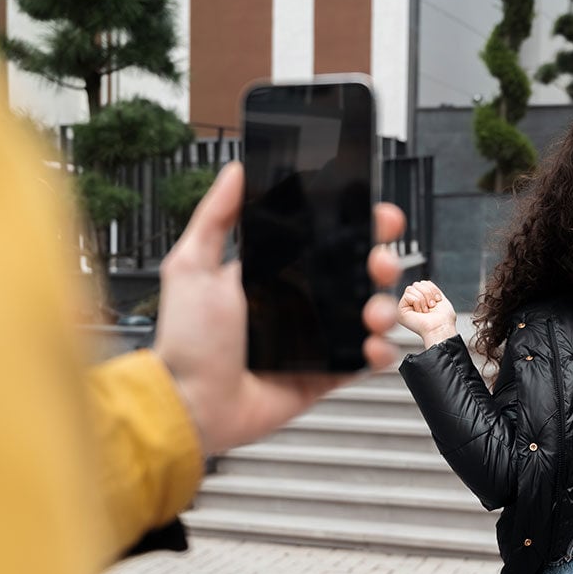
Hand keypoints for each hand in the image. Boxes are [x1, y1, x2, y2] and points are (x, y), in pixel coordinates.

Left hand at [153, 162, 403, 454]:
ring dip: (385, 306)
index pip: (329, 240)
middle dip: (382, 261)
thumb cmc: (187, 341)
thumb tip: (235, 172)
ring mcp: (318, 339)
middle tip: (378, 262)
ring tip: (372, 312)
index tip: (375, 214)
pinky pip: (365, 360)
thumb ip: (215, 217)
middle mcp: (303, 302)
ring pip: (371, 313)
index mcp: (278, 272)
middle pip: (360, 273)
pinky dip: (378, 352)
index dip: (358, 225)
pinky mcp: (327, 374)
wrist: (191, 401)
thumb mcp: (192, 267)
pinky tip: (369, 346)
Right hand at [397, 279, 457, 348]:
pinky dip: (418, 302)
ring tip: (426, 310)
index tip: (437, 300)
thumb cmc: (443, 318)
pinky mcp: (400, 310)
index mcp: (421, 300)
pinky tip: (420, 313)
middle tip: (431, 306)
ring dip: (423, 299)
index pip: (422, 283)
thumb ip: (429, 288)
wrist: (441, 327)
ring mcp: (405, 306)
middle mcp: (412, 303)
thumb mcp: (439, 297)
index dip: (432, 289)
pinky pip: (408, 295)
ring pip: (411, 288)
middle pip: (416, 284)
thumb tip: (423, 282)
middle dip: (427, 293)